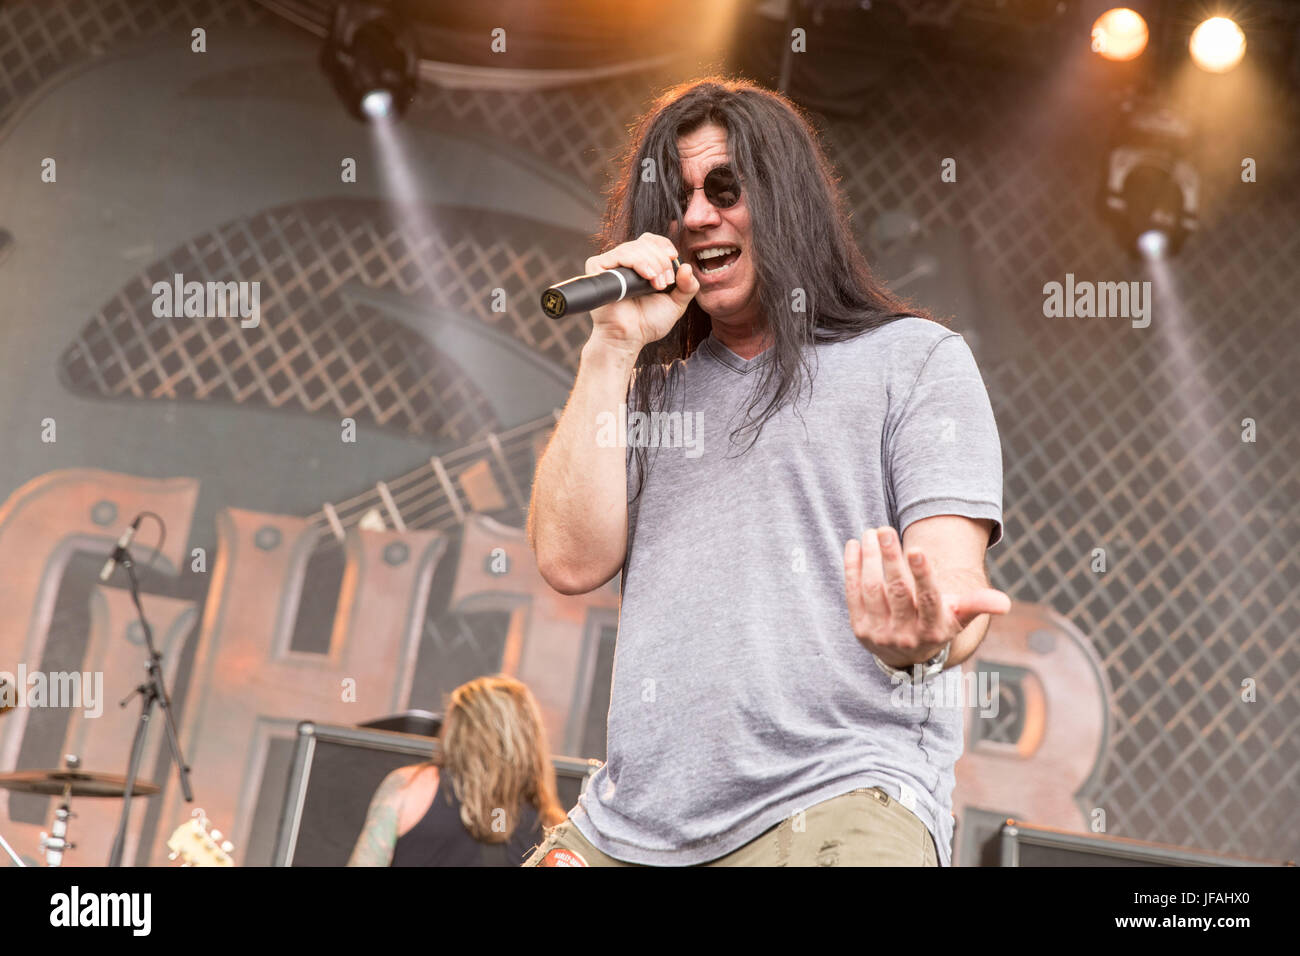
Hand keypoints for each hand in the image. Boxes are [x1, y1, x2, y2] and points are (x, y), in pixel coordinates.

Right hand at [585, 232, 698, 356]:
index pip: (651, 241)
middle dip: (661, 260)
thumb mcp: (676, 303)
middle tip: (666, 282)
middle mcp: (624, 262)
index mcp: (640, 265)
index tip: (673, 259)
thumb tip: (687, 266)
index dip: (664, 246)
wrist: (629, 338)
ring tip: (657, 284)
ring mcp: (610, 265)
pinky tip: (646, 277)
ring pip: (633, 247)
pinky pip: (618, 255)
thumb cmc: (648, 323)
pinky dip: (636, 262)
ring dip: (652, 263)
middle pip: (645, 242)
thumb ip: (688, 286)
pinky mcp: (597, 268)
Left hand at [843, 526, 1011, 668]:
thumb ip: (979, 604)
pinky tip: (854, 545)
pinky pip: (853, 593)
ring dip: (870, 558)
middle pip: (896, 591)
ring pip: (872, 589)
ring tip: (872, 532)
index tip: (917, 549)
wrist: (907, 655)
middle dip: (890, 558)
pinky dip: (852, 568)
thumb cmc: (938, 622)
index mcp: (934, 629)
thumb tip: (1006, 603)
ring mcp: (880, 633)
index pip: (928, 599)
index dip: (922, 574)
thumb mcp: (960, 616)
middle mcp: (906, 634)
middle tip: (884, 529)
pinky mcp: (859, 628)